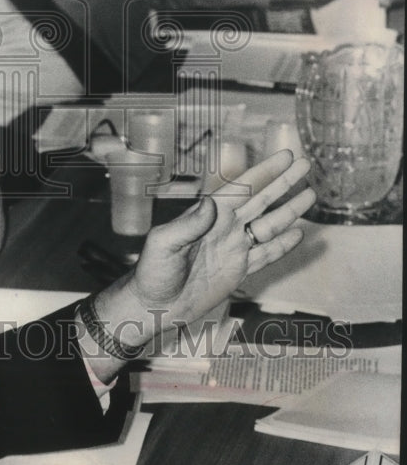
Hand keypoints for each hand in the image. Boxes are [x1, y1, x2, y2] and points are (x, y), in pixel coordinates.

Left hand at [128, 150, 313, 325]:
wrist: (155, 307)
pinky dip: (283, 245)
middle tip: (304, 164)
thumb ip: (189, 225)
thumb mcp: (165, 244)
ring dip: (289, 211)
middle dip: (283, 183)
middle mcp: (224, 227)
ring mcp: (233, 247)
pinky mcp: (238, 269)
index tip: (284, 157)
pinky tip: (298, 234)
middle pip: (260, 200)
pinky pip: (266, 254)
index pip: (242, 188)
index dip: (264, 172)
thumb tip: (211, 202)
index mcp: (208, 215)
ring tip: (311, 194)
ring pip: (268, 225)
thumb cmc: (153, 272)